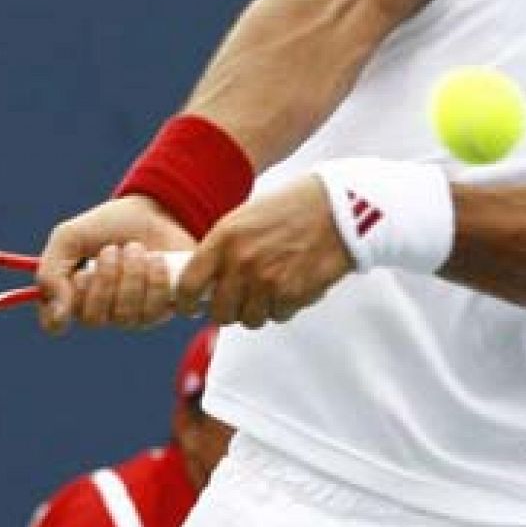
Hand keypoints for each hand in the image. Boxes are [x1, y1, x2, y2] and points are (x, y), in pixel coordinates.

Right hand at [37, 194, 194, 334]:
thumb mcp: (70, 236)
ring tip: (136, 248)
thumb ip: (52, 272)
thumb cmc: (108, 226)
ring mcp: (130, 315)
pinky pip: (155, 310)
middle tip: (111, 249)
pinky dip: (155, 279)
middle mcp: (99, 311)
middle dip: (104, 278)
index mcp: (70, 294)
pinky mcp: (161, 310)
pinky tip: (156, 259)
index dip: (59, 309)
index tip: (76, 279)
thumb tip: (59, 313)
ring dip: (131, 275)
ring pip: (125, 316)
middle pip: (93, 319)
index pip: (54, 323)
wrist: (153, 211)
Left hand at [175, 176, 354, 328]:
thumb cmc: (294, 207)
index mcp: (224, 238)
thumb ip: (223, 248)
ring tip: (271, 287)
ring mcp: (266, 281)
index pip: (188, 285)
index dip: (187, 303)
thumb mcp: (245, 218)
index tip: (191, 306)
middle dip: (228, 310)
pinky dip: (283, 306)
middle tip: (238, 300)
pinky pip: (278, 316)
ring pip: (250, 318)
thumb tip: (207, 279)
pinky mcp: (292, 294)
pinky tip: (291, 283)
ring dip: (258, 309)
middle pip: (220, 312)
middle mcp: (241, 262)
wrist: (338, 208)